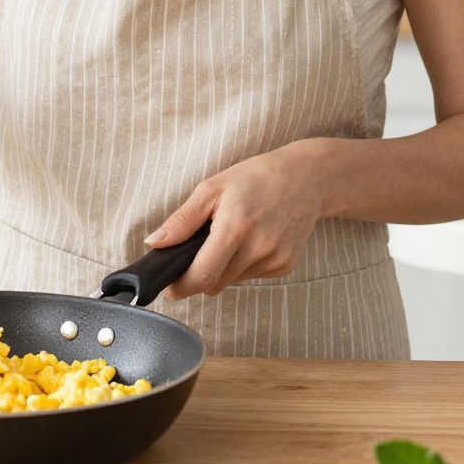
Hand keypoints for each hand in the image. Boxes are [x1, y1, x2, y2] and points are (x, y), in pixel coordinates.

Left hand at [146, 144, 326, 300]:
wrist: (308, 178)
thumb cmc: (256, 177)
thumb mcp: (212, 188)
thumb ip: (182, 220)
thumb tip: (154, 244)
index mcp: (235, 227)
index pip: (201, 276)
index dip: (180, 286)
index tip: (169, 285)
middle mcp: (258, 249)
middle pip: (214, 284)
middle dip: (200, 274)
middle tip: (199, 250)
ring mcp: (275, 260)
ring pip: (232, 281)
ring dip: (223, 268)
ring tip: (233, 236)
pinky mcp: (285, 266)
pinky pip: (252, 276)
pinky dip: (244, 265)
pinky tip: (253, 239)